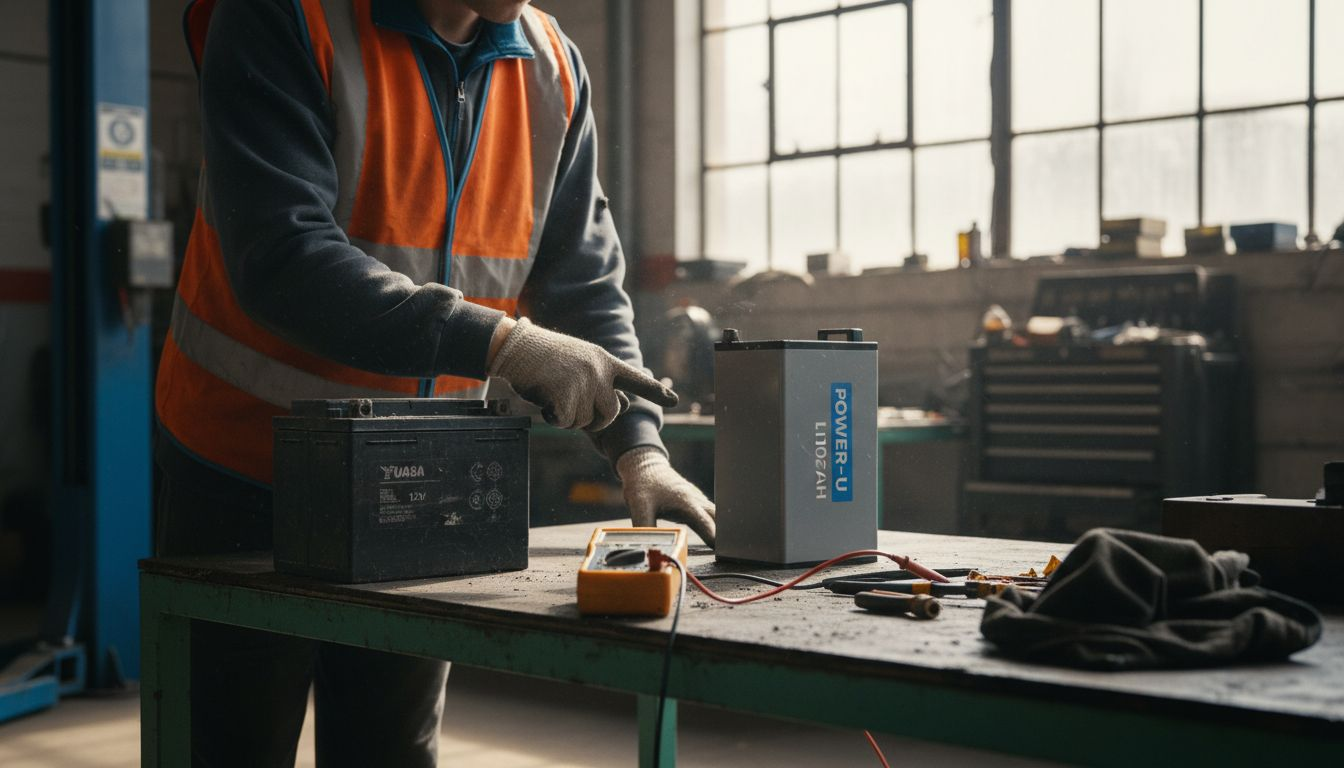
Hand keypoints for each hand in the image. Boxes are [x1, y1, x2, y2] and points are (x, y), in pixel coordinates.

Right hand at [488, 318, 677, 430]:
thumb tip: (626, 406)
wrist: (517, 347)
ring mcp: (583, 384)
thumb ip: (603, 382)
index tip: (674, 400)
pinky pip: (564, 422)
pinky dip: (552, 417)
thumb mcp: (581, 361)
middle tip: (571, 404)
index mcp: (604, 361)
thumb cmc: (545, 356)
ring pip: (586, 422)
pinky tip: (543, 399)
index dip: (655, 391)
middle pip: (611, 414)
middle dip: (594, 419)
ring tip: (554, 393)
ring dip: (570, 417)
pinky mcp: (564, 396)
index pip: (636, 378)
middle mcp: (599, 372)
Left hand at [617, 447, 715, 546]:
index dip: (713, 537)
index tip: (721, 549)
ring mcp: (697, 500)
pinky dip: (715, 524)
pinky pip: (709, 514)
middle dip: (724, 535)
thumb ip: (645, 528)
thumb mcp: (639, 506)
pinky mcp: (694, 502)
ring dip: (721, 530)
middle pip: (718, 519)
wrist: (643, 466)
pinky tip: (715, 536)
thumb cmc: (643, 484)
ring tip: (725, 549)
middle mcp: (696, 500)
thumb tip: (647, 549)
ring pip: (716, 516)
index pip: (704, 522)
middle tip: (729, 554)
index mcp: (685, 502)